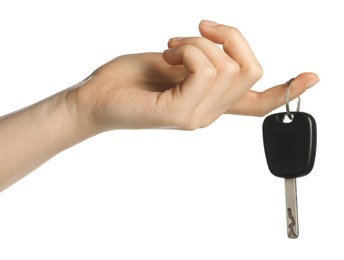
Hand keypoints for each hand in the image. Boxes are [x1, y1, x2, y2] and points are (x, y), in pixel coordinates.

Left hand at [71, 20, 318, 133]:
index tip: (312, 75)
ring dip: (198, 43)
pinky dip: (187, 51)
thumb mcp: (176, 61)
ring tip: (171, 49)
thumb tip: (221, 47)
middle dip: (226, 35)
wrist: (97, 97)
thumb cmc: (131, 79)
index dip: (287, 89)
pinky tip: (167, 58)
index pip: (256, 102)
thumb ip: (204, 61)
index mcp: (211, 102)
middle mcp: (209, 113)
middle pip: (250, 68)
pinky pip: (204, 70)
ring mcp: (197, 117)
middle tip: (193, 32)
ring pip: (227, 66)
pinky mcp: (180, 114)